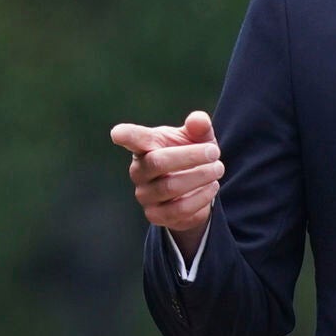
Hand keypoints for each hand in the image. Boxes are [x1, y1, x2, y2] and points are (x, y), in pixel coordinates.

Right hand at [109, 110, 221, 237]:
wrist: (197, 189)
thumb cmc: (191, 155)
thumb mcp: (198, 138)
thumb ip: (199, 127)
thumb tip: (199, 120)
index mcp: (144, 146)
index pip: (131, 139)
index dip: (124, 136)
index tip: (118, 135)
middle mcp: (139, 170)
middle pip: (158, 162)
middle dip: (191, 156)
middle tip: (214, 152)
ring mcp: (144, 194)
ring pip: (170, 187)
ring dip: (200, 177)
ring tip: (218, 169)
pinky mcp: (155, 215)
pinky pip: (179, 209)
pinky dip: (201, 198)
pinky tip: (212, 187)